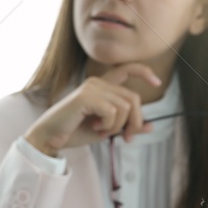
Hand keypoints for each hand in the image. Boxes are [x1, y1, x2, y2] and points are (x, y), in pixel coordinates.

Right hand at [24, 62, 163, 156]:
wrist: (50, 137)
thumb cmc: (75, 131)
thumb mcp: (107, 130)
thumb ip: (127, 125)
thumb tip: (151, 126)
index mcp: (102, 86)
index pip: (126, 69)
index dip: (144, 72)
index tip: (157, 82)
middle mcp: (97, 82)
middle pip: (133, 98)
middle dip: (135, 121)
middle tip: (125, 137)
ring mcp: (92, 88)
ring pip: (125, 107)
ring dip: (118, 126)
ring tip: (102, 131)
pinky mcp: (86, 96)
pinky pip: (113, 112)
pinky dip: (108, 125)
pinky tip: (95, 128)